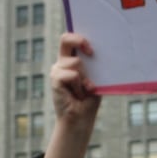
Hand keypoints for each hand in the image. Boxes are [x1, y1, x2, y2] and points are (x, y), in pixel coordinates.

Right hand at [42, 33, 102, 157]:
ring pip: (76, 62)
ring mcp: (57, 71)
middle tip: (91, 51)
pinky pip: (73, 75)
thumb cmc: (89, 99)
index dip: (81, 38)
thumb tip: (101, 53)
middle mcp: (61, 63)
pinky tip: (78, 95)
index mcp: (70, 60)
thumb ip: (94, 65)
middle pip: (65, 39)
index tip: (93, 48)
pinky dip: (80, 86)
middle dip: (79, 40)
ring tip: (84, 90)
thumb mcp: (95, 78)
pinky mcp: (55, 80)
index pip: (70, 40)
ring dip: (85, 78)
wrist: (81, 119)